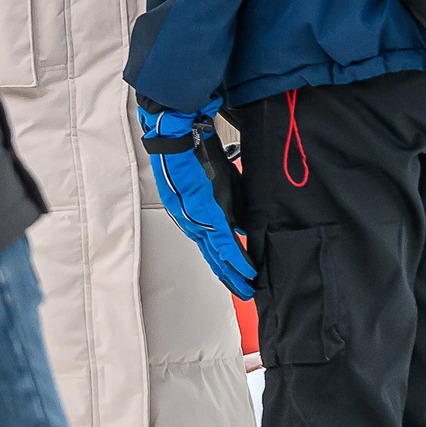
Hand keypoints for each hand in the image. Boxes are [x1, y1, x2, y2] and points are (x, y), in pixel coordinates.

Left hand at [138, 103, 254, 299]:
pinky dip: (233, 253)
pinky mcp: (200, 208)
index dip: (223, 264)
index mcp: (194, 214)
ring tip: (247, 286)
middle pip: (211, 255)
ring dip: (233, 270)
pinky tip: (243, 266)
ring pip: (215, 251)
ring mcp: (193, 215)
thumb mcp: (219, 185)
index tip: (238, 279)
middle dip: (229, 275)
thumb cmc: (196, 154)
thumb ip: (231, 209)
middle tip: (245, 293)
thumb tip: (246, 229)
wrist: (178, 133)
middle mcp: (191, 219)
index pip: (209, 245)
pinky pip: (219, 236)